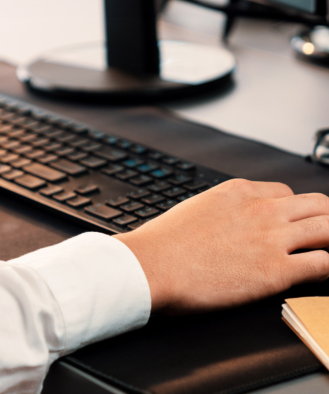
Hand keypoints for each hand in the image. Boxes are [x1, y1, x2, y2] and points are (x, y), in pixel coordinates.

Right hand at [115, 179, 328, 312]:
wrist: (153, 265)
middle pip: (316, 205)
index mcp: (238, 192)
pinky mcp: (276, 271)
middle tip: (325, 231)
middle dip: (325, 217)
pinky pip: (323, 264)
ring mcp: (271, 239)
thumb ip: (218, 211)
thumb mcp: (193, 210)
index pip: (284, 192)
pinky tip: (323, 273)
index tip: (293, 220)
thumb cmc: (163, 243)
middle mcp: (261, 210)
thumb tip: (224, 223)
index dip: (293, 208)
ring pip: (328, 228)